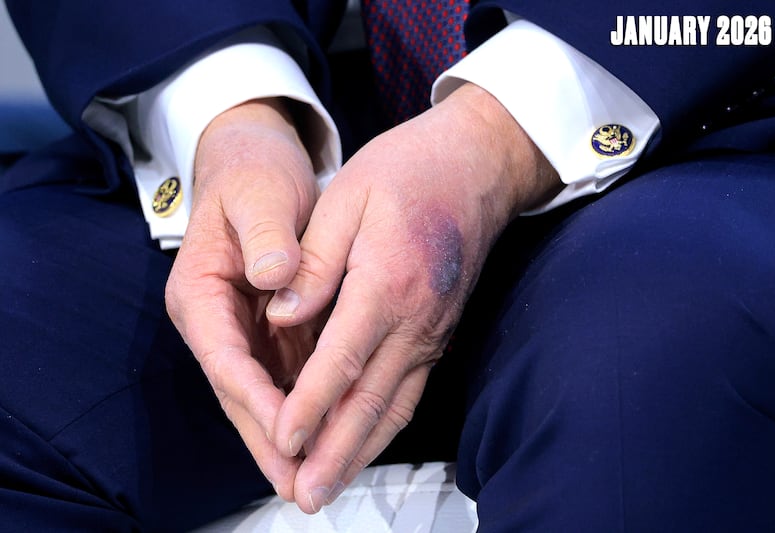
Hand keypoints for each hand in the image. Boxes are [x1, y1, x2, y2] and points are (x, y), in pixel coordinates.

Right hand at [164, 98, 318, 500]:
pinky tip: (329, 433)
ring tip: (316, 475)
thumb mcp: (258, 195)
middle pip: (240, 391)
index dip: (255, 397)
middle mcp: (216, 321)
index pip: (225, 357)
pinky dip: (304, 406)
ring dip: (288, 435)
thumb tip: (276, 276)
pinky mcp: (270, 329)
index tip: (288, 430)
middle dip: (269, 438)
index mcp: (200, 293)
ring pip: (263, 393)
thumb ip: (265, 234)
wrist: (256, 164)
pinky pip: (286, 376)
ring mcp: (243, 329)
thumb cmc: (253, 175)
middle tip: (299, 483)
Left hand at [265, 83, 560, 512]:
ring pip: (395, 404)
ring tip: (330, 487)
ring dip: (361, 451)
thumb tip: (282, 315)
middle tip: (307, 497)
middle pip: (372, 401)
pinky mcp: (439, 330)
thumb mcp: (349, 196)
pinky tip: (364, 443)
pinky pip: (412, 389)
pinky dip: (384, 425)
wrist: (479, 164)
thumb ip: (316, 262)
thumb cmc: (409, 170)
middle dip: (336, 453)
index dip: (308, 407)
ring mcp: (433, 329)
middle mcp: (417, 318)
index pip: (342, 360)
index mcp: (388, 282)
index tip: (280, 442)